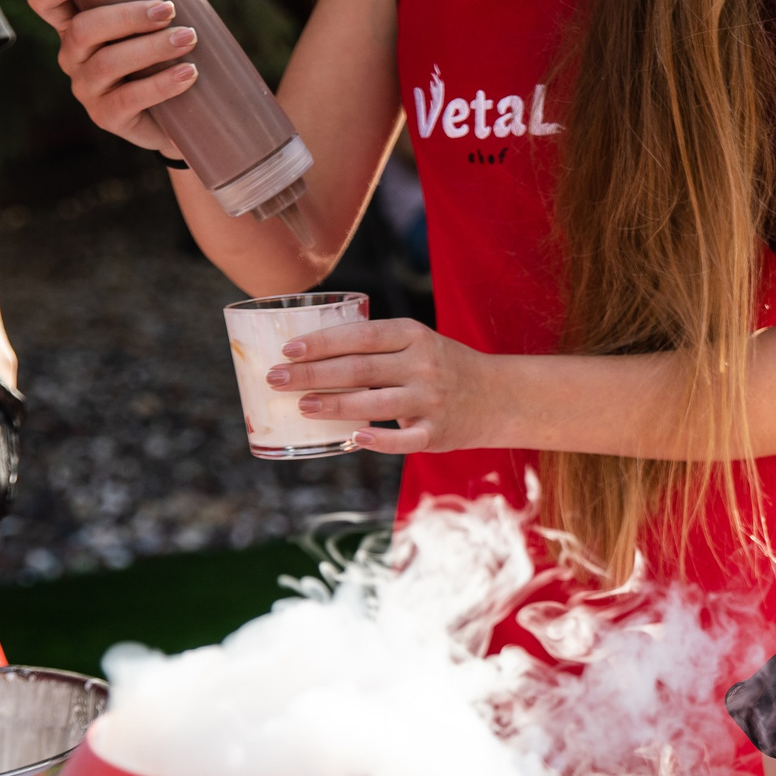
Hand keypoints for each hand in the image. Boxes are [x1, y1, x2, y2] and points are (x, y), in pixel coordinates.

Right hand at [24, 0, 195, 156]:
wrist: (188, 107)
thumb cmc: (166, 43)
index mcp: (74, 19)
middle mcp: (71, 53)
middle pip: (83, 29)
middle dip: (126, 16)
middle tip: (169, 9)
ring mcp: (86, 88)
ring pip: (107, 63)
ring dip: (150, 48)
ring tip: (190, 39)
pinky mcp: (108, 118)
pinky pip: (127, 100)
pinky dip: (160, 84)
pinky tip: (188, 74)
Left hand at [265, 317, 488, 454]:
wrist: (498, 396)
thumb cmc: (443, 367)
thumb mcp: (417, 343)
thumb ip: (376, 346)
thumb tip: (311, 355)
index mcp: (414, 336)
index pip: (360, 336)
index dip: (321, 342)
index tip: (287, 349)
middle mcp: (423, 365)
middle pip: (359, 368)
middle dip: (312, 374)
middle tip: (276, 378)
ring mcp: (432, 400)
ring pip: (374, 403)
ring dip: (333, 404)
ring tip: (301, 406)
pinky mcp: (438, 432)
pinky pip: (404, 439)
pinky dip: (379, 439)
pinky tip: (352, 438)